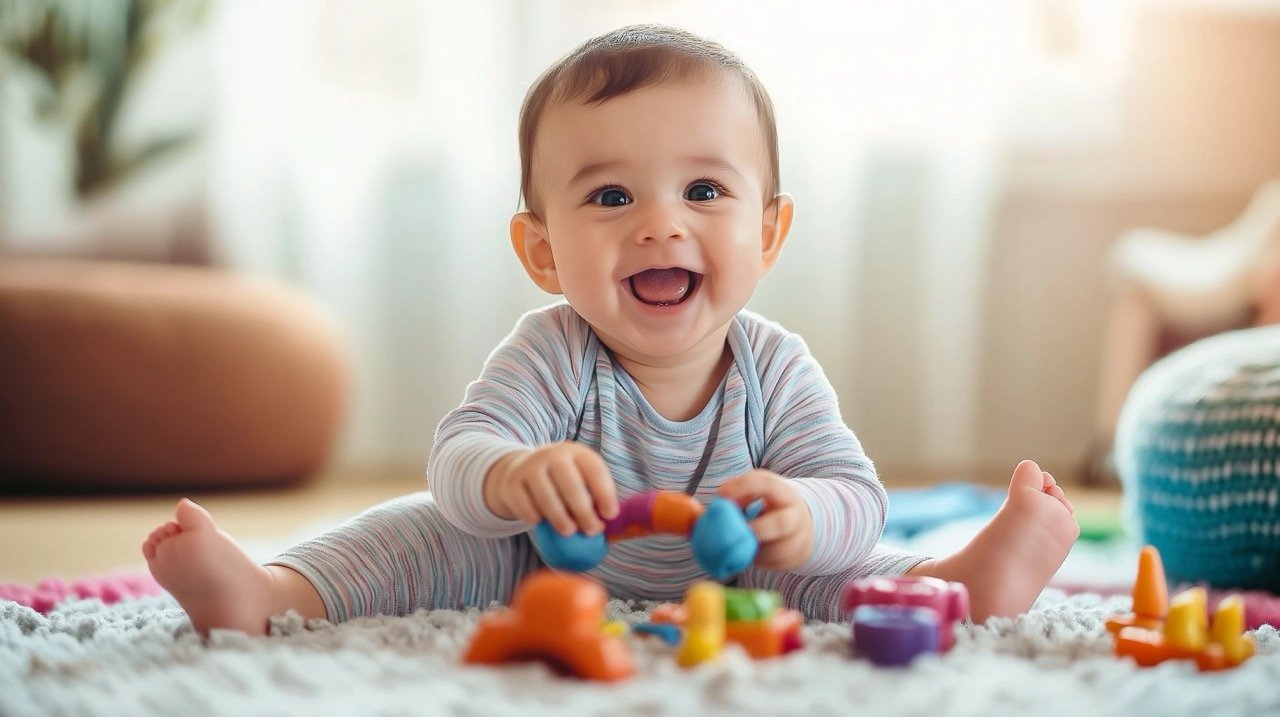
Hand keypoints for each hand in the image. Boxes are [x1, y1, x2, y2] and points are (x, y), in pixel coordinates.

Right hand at [484, 442, 619, 535]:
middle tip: (592, 531)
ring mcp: (530, 467)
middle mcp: (553, 455)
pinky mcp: (512, 482)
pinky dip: (536, 518)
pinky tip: (543, 523)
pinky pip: (526, 506)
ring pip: (547, 498)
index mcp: (577, 453)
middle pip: (571, 485)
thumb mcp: (580, 478)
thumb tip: (614, 526)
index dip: (605, 493)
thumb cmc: (562, 481)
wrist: (521, 469)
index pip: (594, 470)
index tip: (610, 515)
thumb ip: (596, 497)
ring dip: (560, 519)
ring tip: (569, 532)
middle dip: (584, 512)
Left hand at [717, 470, 813, 570]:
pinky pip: (768, 564)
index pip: (765, 484)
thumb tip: (707, 511)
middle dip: (755, 530)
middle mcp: (795, 516)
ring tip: (736, 544)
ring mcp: (796, 540)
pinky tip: (746, 553)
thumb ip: (735, 495)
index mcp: (783, 492)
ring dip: (750, 550)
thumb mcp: (756, 493)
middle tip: (734, 533)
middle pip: (779, 524)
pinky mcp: (791, 560)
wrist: (801, 528)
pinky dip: (753, 560)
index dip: (741, 489)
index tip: (720, 496)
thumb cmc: (767, 506)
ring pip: (772, 550)